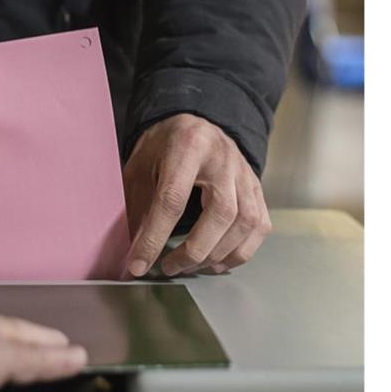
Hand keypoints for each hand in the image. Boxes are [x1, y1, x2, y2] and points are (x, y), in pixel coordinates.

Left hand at [123, 113, 271, 276]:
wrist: (196, 123)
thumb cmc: (164, 146)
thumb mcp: (140, 166)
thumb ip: (136, 204)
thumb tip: (131, 250)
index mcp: (187, 147)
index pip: (173, 199)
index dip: (155, 237)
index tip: (139, 264)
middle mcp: (223, 159)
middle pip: (220, 213)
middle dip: (194, 251)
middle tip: (169, 268)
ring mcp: (245, 173)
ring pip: (245, 222)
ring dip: (217, 255)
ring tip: (190, 268)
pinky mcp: (257, 187)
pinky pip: (260, 226)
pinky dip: (240, 251)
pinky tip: (218, 261)